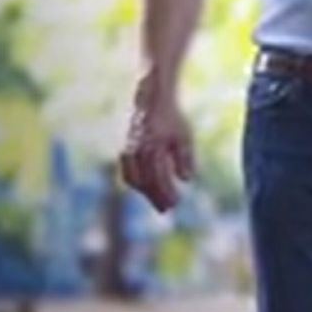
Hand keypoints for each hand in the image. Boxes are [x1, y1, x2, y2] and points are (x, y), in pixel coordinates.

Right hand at [118, 84, 194, 212]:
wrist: (151, 102)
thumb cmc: (172, 119)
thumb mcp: (184, 136)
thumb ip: (185, 158)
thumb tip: (186, 179)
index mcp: (154, 147)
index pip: (159, 177)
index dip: (166, 192)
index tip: (176, 203)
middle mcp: (138, 151)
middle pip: (145, 182)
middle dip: (155, 197)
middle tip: (167, 209)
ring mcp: (129, 151)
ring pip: (133, 179)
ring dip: (145, 193)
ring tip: (158, 203)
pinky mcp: (125, 151)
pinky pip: (127, 172)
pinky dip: (136, 183)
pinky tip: (147, 190)